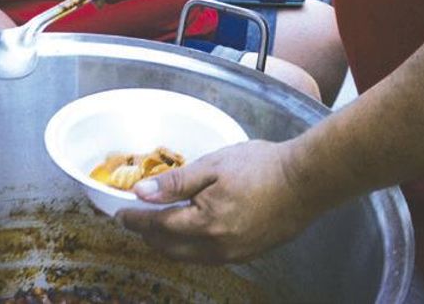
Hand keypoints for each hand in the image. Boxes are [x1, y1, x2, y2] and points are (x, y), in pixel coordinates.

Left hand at [116, 140, 316, 263]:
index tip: (119, 214)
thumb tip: (141, 193)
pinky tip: (187, 235)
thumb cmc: (260, 166)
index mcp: (205, 223)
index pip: (158, 225)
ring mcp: (233, 255)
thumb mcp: (213, 166)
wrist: (305, 182)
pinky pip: (207, 258)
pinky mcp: (247, 255)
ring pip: (188, 257)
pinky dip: (188, 248)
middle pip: (169, 247)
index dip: (136, 220)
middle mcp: (217, 247)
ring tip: (154, 228)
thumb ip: (175, 182)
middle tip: (133, 221)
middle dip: (147, 235)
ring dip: (166, 244)